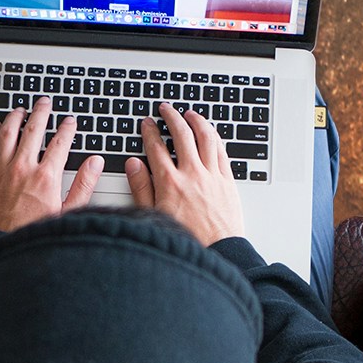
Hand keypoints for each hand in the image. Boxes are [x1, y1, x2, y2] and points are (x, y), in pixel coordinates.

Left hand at [0, 94, 92, 233]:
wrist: (1, 249)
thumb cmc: (33, 235)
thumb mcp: (67, 214)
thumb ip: (83, 186)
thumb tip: (95, 164)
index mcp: (45, 178)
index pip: (60, 142)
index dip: (67, 128)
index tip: (69, 122)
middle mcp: (22, 169)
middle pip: (33, 130)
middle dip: (41, 112)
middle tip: (45, 103)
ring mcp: (1, 171)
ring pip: (7, 133)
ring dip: (15, 117)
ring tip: (21, 109)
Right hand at [131, 104, 244, 247]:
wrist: (217, 252)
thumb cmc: (185, 239)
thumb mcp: (153, 215)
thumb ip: (142, 187)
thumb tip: (133, 165)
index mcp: (170, 183)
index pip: (156, 147)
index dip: (150, 131)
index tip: (148, 124)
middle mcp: (192, 174)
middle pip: (182, 135)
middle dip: (172, 117)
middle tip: (166, 109)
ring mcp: (212, 176)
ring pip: (205, 137)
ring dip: (197, 121)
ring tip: (190, 114)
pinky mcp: (228, 181)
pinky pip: (222, 151)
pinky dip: (215, 137)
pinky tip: (210, 132)